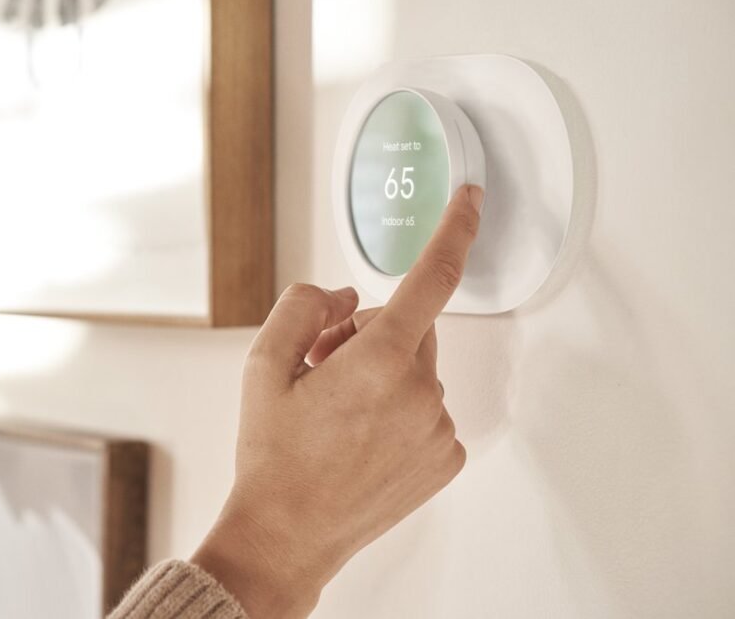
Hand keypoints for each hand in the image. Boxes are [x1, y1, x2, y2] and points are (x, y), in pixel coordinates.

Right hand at [191, 184, 483, 617]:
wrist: (287, 534)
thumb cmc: (273, 456)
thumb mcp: (264, 364)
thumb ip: (305, 306)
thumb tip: (344, 295)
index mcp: (376, 361)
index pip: (431, 277)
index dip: (455, 230)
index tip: (471, 200)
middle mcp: (419, 391)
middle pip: (408, 326)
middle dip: (368, 333)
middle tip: (323, 368)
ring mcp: (437, 428)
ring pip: (418, 369)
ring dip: (384, 374)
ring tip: (337, 412)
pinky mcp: (445, 458)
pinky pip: (427, 408)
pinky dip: (400, 410)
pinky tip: (360, 437)